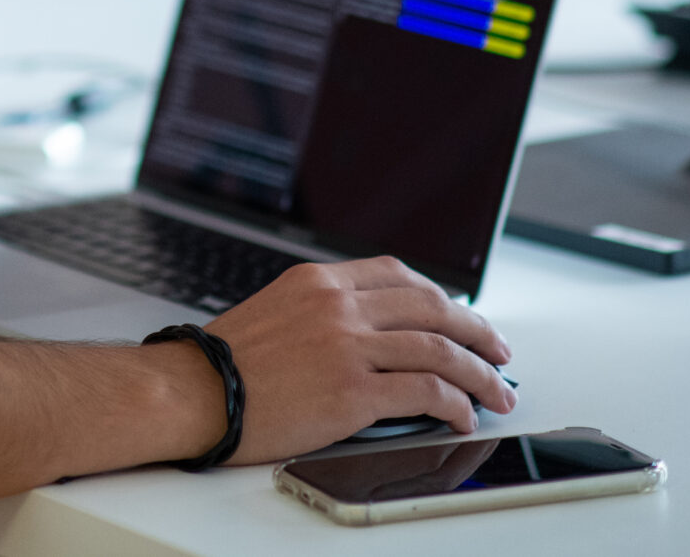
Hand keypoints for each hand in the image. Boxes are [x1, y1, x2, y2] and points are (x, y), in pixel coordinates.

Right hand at [203, 257, 514, 462]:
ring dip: (480, 374)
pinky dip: (455, 404)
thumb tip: (364, 333)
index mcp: (318, 280)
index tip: (460, 316)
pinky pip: (425, 392)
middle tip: (499, 351)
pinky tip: (463, 415)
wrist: (190, 392)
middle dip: (477, 330)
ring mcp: (348, 345)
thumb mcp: (274, 312)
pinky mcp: (353, 390)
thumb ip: (321, 312)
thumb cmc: (222, 364)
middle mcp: (338, 305)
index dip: (441, 295)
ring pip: (440, 349)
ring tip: (498, 393)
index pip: (398, 274)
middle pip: (432, 306)